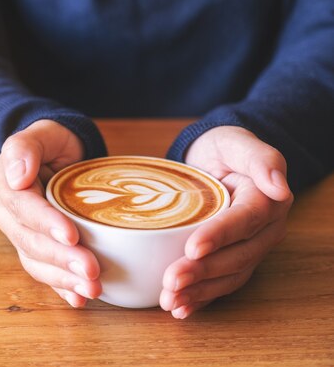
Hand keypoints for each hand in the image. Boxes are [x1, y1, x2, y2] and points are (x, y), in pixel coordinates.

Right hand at [0, 120, 101, 306]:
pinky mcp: (32, 248)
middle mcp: (4, 213)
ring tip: (92, 288)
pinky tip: (78, 299)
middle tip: (92, 271)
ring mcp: (17, 233)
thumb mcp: (43, 132)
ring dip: (63, 278)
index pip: (23, 207)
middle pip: (30, 241)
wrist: (55, 157)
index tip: (71, 236)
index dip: (45, 223)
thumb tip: (16, 175)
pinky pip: (42, 271)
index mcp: (2, 184)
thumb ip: (25, 147)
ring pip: (35, 261)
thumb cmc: (52, 142)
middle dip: (60, 259)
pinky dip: (59, 287)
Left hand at [160, 126, 292, 318]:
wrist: (214, 161)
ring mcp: (248, 249)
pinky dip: (201, 299)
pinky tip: (181, 309)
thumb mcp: (237, 142)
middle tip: (171, 281)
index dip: (219, 236)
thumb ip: (261, 159)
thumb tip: (280, 187)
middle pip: (236, 256)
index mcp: (266, 202)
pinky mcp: (231, 260)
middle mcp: (262, 231)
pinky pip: (220, 284)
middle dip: (203, 272)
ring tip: (171, 301)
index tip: (192, 248)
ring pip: (228, 276)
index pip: (243, 222)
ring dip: (199, 292)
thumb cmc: (225, 148)